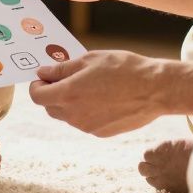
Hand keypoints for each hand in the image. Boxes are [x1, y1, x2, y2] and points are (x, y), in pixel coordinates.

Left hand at [28, 50, 166, 135]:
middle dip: (52, 94)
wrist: (155, 90)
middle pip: (49, 107)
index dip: (37, 85)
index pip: (37, 96)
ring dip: (69, 103)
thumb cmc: (123, 69)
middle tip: (67, 78)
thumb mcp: (90, 60)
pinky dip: (86, 111)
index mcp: (68, 94)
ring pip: (67, 116)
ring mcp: (87, 126)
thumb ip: (62, 68)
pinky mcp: (100, 133)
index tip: (45, 77)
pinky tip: (103, 98)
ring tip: (90, 86)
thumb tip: (43, 73)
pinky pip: (84, 122)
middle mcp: (74, 114)